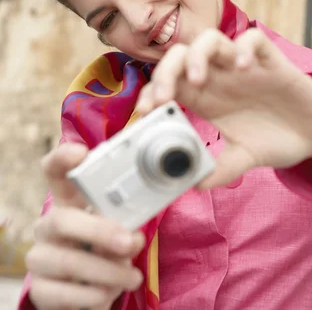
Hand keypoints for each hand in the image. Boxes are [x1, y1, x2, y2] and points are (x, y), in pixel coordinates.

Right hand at [26, 144, 144, 309]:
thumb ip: (123, 225)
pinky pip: (66, 294)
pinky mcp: (40, 290)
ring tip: (133, 277)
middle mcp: (48, 226)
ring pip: (69, 261)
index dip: (62, 159)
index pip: (55, 172)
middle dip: (100, 231)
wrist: (85, 292)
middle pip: (62, 219)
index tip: (80, 152)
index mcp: (68, 202)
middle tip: (131, 241)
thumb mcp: (116, 231)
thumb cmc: (104, 249)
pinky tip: (110, 293)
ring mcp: (40, 257)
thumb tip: (133, 234)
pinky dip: (95, 295)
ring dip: (108, 271)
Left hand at [136, 29, 311, 187]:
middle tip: (164, 97)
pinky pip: (254, 39)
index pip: (169, 81)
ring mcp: (243, 66)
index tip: (146, 110)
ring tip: (199, 80)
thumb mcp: (244, 158)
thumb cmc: (277, 139)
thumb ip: (220, 170)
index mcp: (206, 97)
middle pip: (181, 54)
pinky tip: (244, 68)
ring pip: (211, 39)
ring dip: (198, 55)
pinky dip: (245, 48)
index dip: (152, 90)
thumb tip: (194, 185)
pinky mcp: (271, 61)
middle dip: (166, 71)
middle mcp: (220, 77)